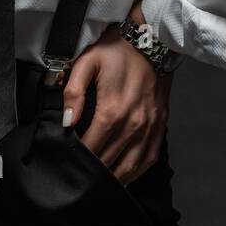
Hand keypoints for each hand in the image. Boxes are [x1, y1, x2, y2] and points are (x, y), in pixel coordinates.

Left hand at [61, 21, 173, 183]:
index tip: (65, 163)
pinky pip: (148, 159)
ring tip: (97, 185)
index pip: (91, 148)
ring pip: (130, 167)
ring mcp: (149, 128)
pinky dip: (135, 172)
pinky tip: (123, 176)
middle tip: (77, 179)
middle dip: (91, 172)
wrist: (151, 40)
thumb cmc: (116, 50)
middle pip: (108, 161)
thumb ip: (73, 92)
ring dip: (113, 179)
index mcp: (112, 110)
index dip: (76, 159)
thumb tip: (66, 121)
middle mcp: (133, 124)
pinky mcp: (160, 126)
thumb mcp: (88, 61)